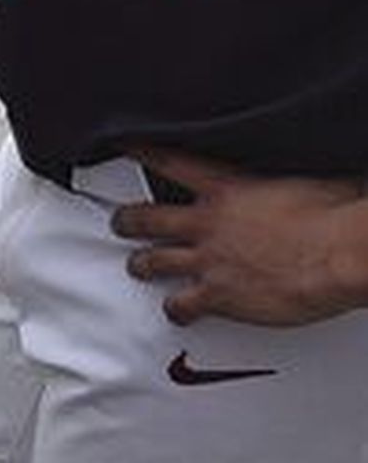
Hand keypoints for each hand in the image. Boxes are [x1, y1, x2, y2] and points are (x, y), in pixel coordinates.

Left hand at [119, 150, 367, 326]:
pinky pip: (181, 305)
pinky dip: (175, 311)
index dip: (140, 153)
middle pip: (145, 218)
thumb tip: (308, 177)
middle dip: (127, 221)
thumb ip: (289, 180)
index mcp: (228, 188)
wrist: (342, 255)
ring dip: (141, 265)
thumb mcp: (308, 180)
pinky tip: (177, 313)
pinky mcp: (218, 295)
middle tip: (120, 222)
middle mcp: (208, 222)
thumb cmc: (335, 218)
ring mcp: (208, 260)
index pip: (169, 162)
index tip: (123, 149)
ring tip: (137, 266)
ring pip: (152, 261)